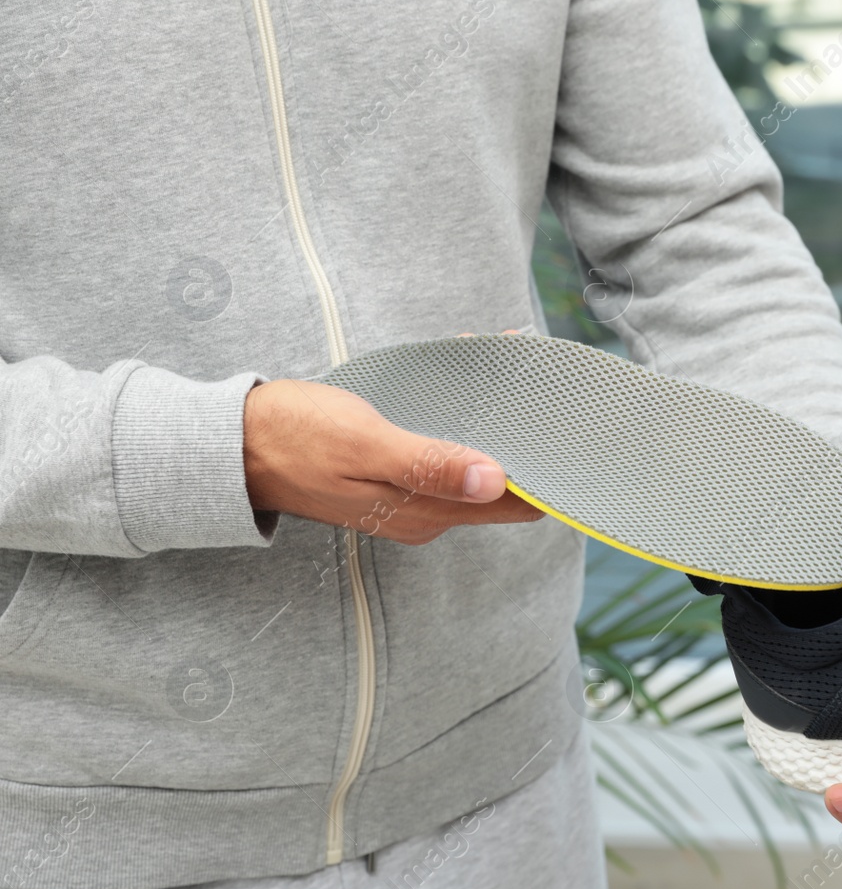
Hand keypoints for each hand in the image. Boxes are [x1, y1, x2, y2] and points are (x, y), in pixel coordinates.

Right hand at [243, 378, 541, 544]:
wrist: (232, 446)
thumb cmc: (295, 437)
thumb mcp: (365, 444)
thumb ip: (429, 464)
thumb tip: (493, 481)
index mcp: (426, 512)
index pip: (512, 504)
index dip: (542, 470)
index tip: (562, 429)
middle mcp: (425, 513)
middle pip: (499, 485)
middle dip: (521, 439)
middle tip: (539, 388)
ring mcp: (409, 498)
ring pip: (473, 465)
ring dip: (493, 426)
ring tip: (508, 375)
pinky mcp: (394, 477)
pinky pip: (445, 453)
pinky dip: (462, 424)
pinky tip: (465, 388)